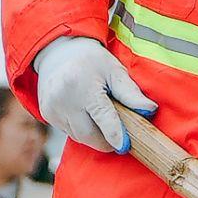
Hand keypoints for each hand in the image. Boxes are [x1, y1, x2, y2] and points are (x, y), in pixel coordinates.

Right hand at [34, 35, 155, 153]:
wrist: (59, 51)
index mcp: (83, 86)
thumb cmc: (92, 61)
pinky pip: (69, 132)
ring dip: (93, 134)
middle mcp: (63, 99)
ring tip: (99, 116)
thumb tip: (150, 110)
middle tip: (118, 133)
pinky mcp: (47, 114)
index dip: (115, 134)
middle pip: (89, 135)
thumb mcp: (114, 71)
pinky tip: (84, 113)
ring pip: (79, 137)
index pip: (102, 117)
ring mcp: (52, 108)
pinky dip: (80, 128)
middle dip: (105, 139)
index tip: (124, 146)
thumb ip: (130, 93)